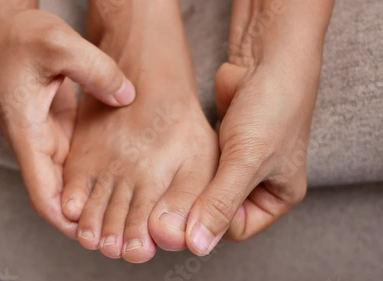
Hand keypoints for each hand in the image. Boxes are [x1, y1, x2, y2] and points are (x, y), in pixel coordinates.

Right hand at [0, 2, 134, 237]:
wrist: (1, 31)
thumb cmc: (19, 38)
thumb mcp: (57, 44)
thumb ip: (94, 69)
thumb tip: (126, 95)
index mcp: (26, 132)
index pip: (41, 190)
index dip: (64, 218)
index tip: (89, 234)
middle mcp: (35, 142)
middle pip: (58, 194)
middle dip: (84, 216)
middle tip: (118, 231)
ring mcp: (47, 137)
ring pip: (69, 180)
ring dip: (89, 199)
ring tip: (123, 213)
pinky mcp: (58, 127)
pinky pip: (76, 160)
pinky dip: (93, 175)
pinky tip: (119, 179)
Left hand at [184, 0, 332, 254]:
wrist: (266, 59)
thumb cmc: (271, 109)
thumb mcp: (247, 161)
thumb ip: (221, 203)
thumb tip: (198, 245)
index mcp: (277, 196)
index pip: (234, 227)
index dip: (210, 221)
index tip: (185, 210)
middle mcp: (259, 184)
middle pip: (218, 209)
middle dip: (198, 202)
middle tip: (172, 193)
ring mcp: (239, 163)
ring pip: (206, 187)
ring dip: (192, 182)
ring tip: (173, 174)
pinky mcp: (222, 145)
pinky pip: (200, 165)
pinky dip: (190, 163)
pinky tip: (175, 158)